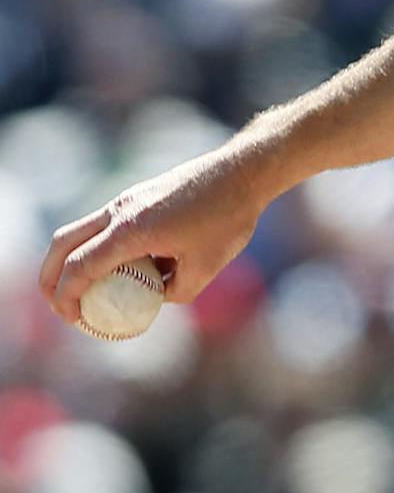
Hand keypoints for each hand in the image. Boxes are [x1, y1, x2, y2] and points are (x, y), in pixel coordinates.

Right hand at [40, 149, 267, 323]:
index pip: (79, 267)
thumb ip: (174, 293)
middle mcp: (119, 211)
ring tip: (82, 290)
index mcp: (130, 230)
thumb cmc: (228, 218)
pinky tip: (119, 268)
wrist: (243, 171)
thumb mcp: (206, 268)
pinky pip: (102, 225)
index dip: (67, 298)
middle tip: (59, 305)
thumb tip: (154, 299)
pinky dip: (96, 247)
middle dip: (50, 277)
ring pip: (78, 230)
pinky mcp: (136, 196)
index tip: (73, 320)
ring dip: (70, 260)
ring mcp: (125, 199)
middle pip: (62, 244)